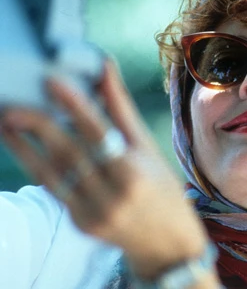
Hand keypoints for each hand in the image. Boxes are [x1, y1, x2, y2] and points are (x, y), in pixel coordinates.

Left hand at [0, 62, 218, 285]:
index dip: (76, 106)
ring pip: (52, 174)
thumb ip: (121, 110)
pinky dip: (38, 167)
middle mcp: (113, 195)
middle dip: (39, 127)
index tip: (52, 82)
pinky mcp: (80, 224)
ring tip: (6, 123)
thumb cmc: (162, 188)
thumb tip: (105, 66)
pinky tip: (23, 148)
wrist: (167, 242)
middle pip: (70, 154)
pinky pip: (55, 190)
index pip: (100, 133)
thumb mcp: (148, 148)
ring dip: (24, 148)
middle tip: (13, 105)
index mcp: (135, 172)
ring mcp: (93, 213)